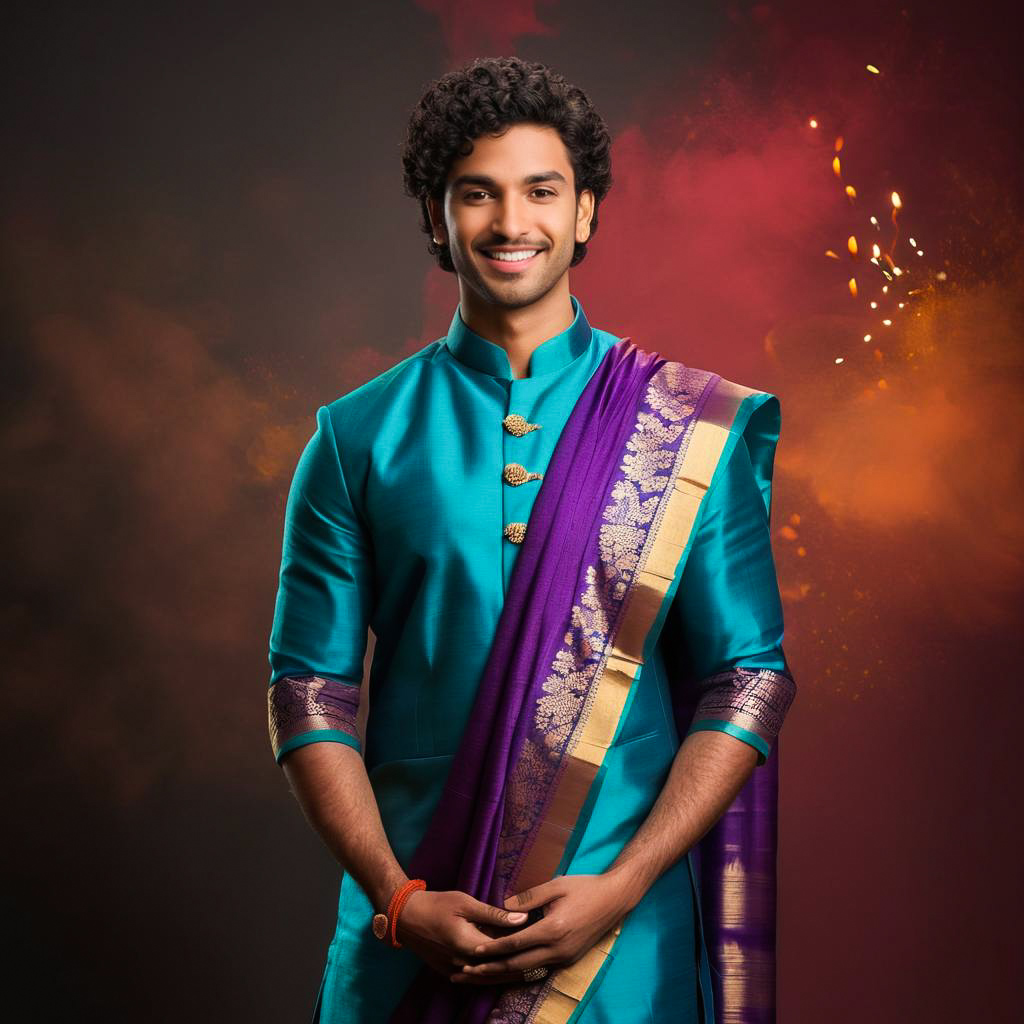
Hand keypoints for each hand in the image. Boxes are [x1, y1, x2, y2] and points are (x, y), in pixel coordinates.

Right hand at [395, 888, 529, 981]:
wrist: (405, 916)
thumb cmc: (436, 904)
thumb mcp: (466, 903)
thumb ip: (494, 914)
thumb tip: (522, 919)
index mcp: (470, 946)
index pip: (504, 952)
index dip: (523, 946)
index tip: (540, 939)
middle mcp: (464, 964)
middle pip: (498, 969)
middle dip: (519, 964)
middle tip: (540, 956)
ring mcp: (454, 971)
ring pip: (487, 977)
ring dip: (507, 972)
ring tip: (527, 964)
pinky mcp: (448, 971)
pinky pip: (474, 978)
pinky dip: (489, 973)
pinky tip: (502, 968)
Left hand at [451, 873, 631, 985]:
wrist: (615, 899)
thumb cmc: (585, 887)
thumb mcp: (556, 885)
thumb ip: (529, 897)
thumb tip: (505, 906)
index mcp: (553, 930)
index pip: (515, 944)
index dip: (493, 950)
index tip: (473, 952)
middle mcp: (558, 949)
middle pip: (518, 965)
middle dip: (492, 969)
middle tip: (468, 972)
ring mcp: (565, 957)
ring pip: (529, 970)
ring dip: (505, 972)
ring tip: (482, 974)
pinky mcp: (569, 958)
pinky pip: (541, 967)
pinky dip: (522, 968)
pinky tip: (508, 967)